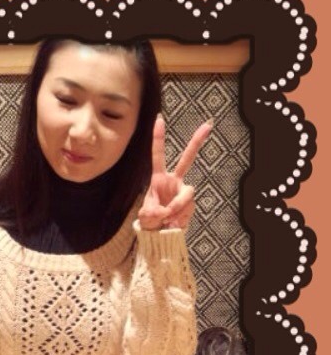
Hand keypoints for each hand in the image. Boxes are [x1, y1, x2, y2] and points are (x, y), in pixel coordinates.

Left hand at [138, 114, 212, 230]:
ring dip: (175, 209)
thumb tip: (163, 211)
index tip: (159, 119)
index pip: (158, 156)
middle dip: (197, 142)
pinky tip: (173, 224)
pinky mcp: (191, 204)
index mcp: (159, 179)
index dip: (158, 138)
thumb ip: (151, 213)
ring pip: (186, 196)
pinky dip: (179, 219)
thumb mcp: (145, 217)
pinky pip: (187, 210)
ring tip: (166, 220)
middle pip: (187, 159)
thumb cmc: (150, 222)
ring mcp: (184, 192)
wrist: (161, 236)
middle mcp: (174, 181)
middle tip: (208, 124)